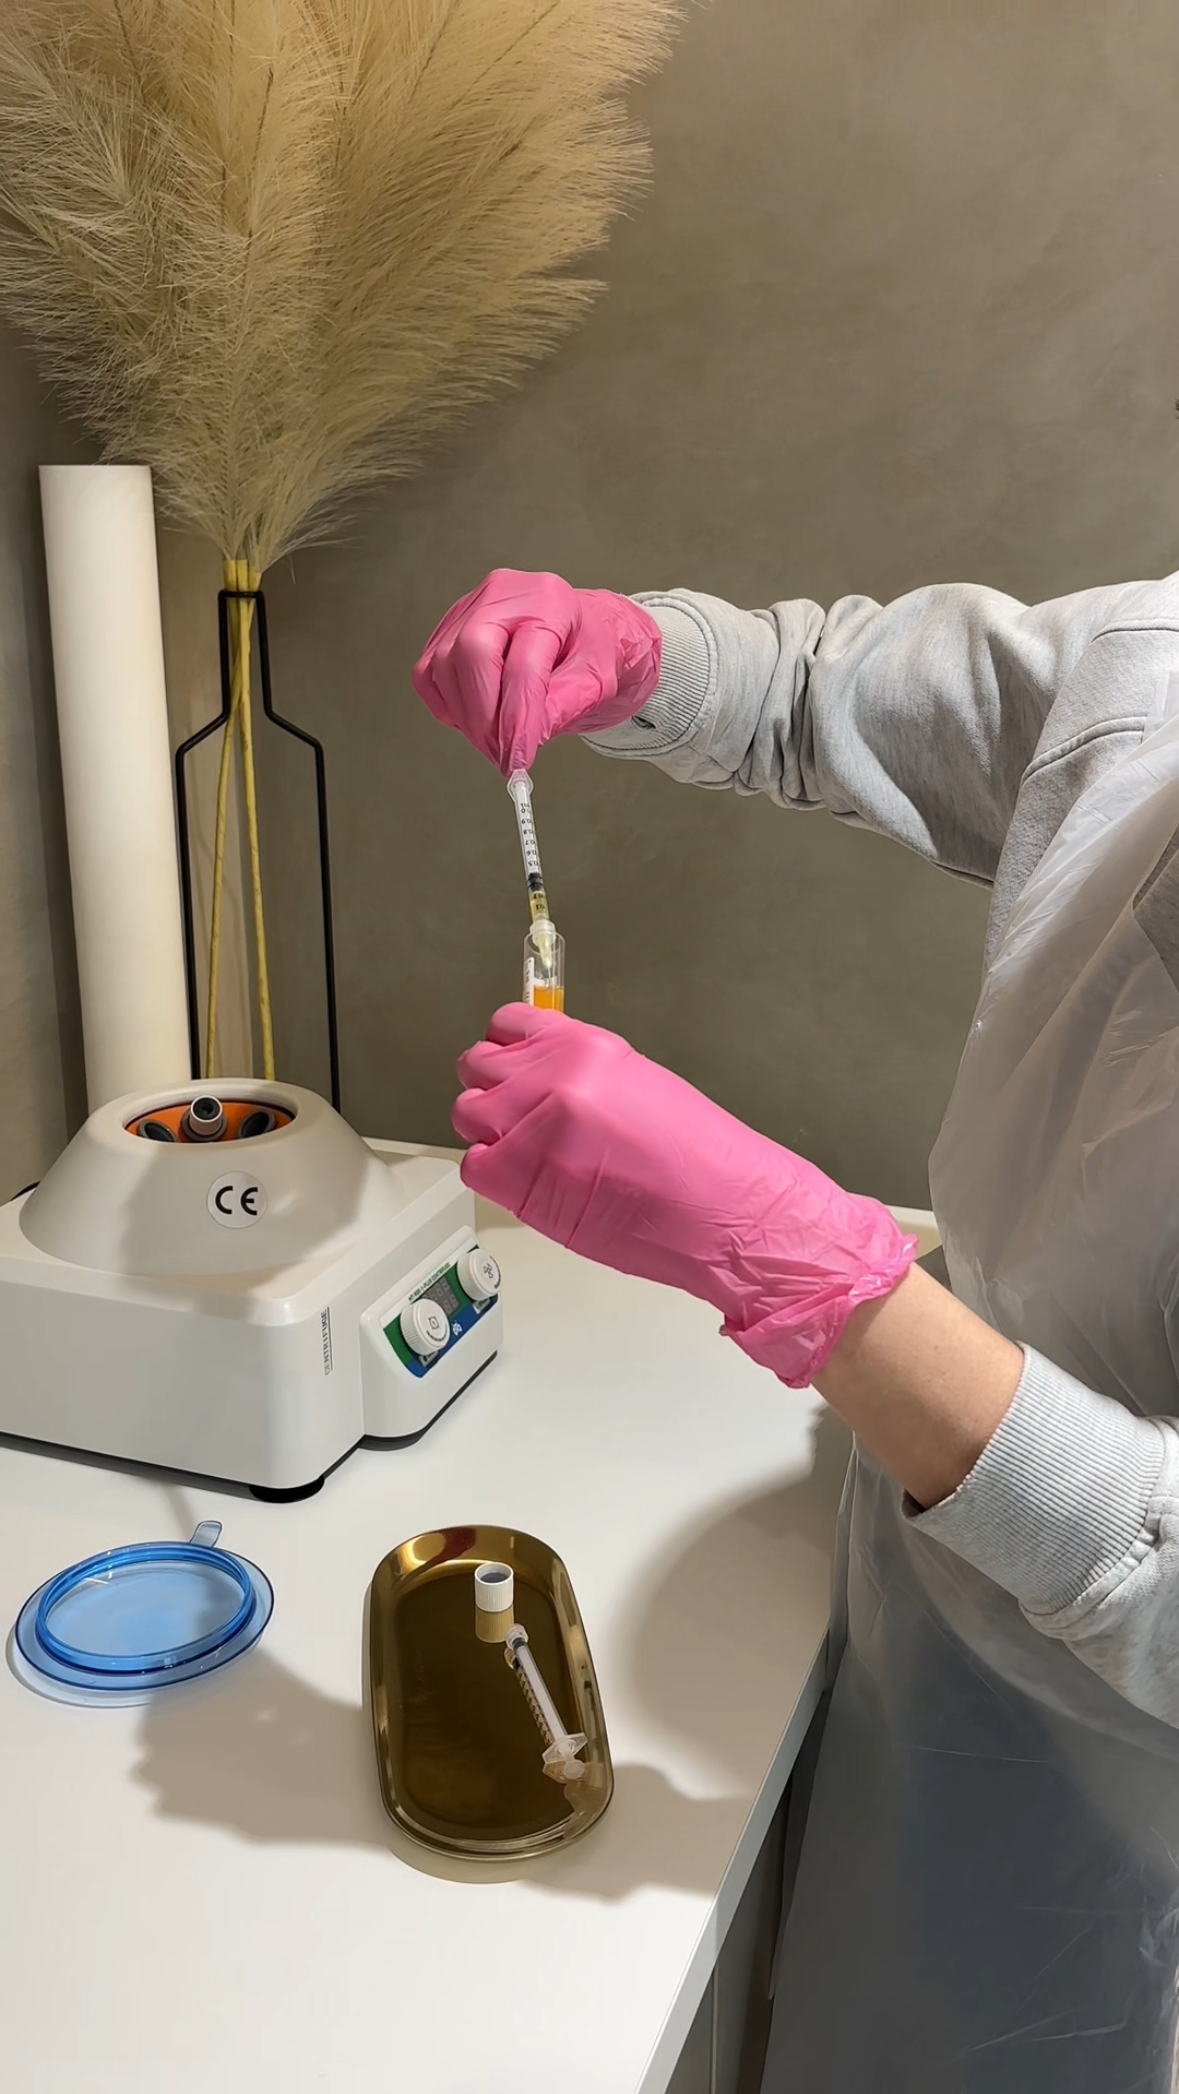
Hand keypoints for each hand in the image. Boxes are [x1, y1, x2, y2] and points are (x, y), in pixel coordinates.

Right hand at [412, 568, 662, 773]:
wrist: (577, 636)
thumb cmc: (587, 651)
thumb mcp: (595, 683)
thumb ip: (562, 710)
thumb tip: (521, 742)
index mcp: (548, 600)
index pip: (523, 663)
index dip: (517, 718)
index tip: (517, 759)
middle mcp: (504, 594)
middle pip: (471, 652)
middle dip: (483, 716)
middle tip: (500, 755)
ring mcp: (469, 608)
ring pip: (443, 666)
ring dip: (465, 718)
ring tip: (494, 742)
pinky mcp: (447, 630)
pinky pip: (428, 675)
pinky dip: (448, 706)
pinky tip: (475, 719)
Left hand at [453, 1006, 916, 1387]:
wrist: (723, 1212)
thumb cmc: (701, 1159)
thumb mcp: (642, 1086)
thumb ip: (584, 1076)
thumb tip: (548, 1080)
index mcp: (584, 1048)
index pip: (508, 1025)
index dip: (508, 1049)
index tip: (514, 1065)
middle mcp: (550, 1078)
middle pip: (477, 1066)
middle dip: (494, 1090)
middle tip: (520, 1117)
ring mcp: (529, 1127)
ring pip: (468, 1113)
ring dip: (490, 1132)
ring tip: (529, 1154)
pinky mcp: (518, 1180)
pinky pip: (474, 1166)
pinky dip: (494, 1176)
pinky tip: (531, 1184)